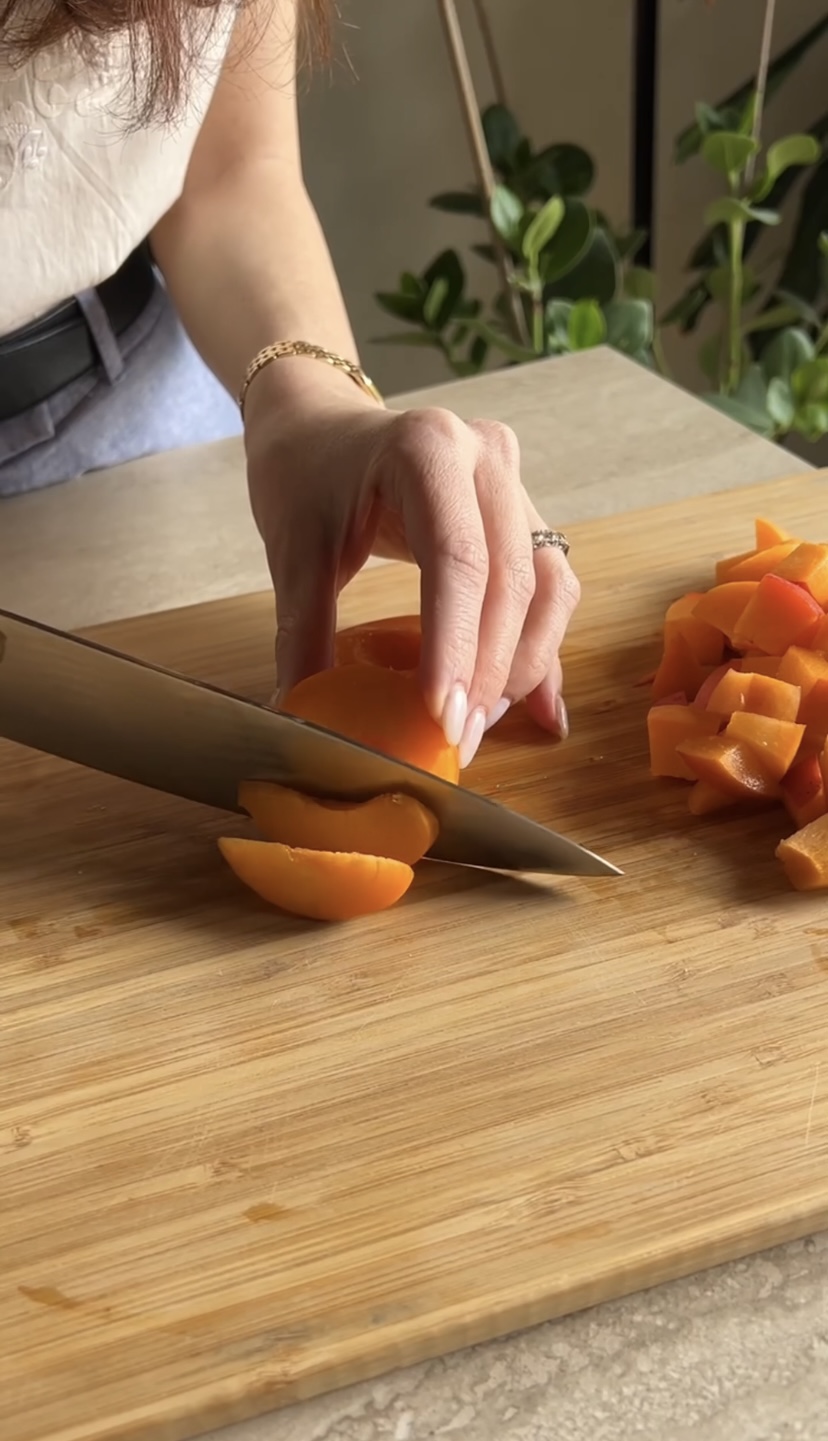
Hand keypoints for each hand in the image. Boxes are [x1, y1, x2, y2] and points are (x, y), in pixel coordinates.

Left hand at [244, 382, 579, 767]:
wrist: (320, 424)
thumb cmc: (304, 474)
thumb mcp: (292, 549)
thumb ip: (302, 632)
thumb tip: (299, 717)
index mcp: (426, 448)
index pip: (457, 559)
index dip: (455, 645)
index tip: (442, 716)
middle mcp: (485, 457)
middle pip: (511, 579)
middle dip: (489, 671)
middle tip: (457, 738)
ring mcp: (514, 482)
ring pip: (547, 587)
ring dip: (523, 665)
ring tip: (481, 723)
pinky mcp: (524, 513)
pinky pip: (550, 587)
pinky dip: (542, 649)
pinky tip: (537, 709)